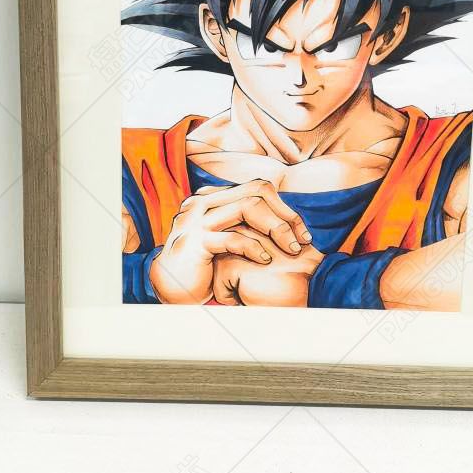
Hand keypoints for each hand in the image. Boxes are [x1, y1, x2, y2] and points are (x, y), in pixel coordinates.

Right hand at [149, 180, 311, 303]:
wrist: (170, 284)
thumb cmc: (203, 262)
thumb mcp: (224, 235)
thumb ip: (242, 222)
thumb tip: (282, 216)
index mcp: (212, 196)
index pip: (258, 188)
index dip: (285, 208)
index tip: (302, 232)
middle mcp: (203, 201)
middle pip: (257, 192)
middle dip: (285, 215)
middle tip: (302, 240)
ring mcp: (196, 219)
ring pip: (247, 207)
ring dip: (276, 228)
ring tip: (291, 248)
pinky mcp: (194, 241)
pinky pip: (232, 237)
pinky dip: (254, 247)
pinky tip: (266, 259)